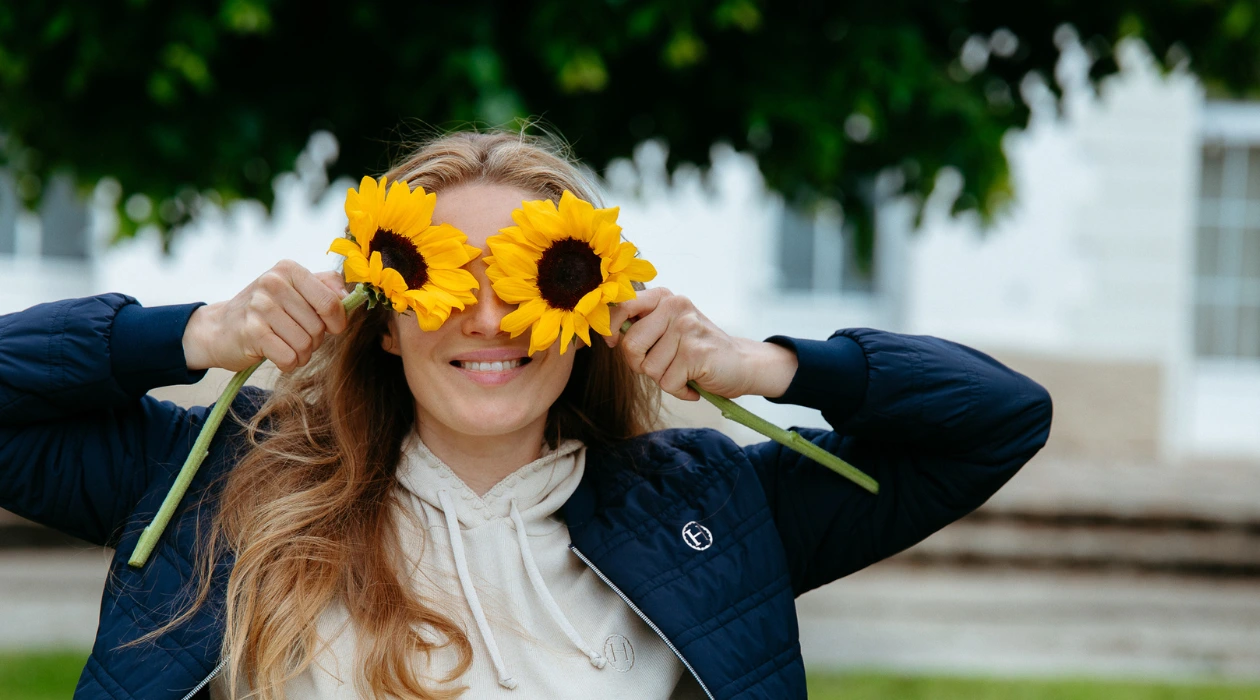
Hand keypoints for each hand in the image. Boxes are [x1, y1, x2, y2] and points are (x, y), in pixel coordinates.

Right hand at [183, 260, 348, 372]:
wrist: (218, 329)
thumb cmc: (266, 312)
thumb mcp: (294, 291)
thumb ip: (325, 287)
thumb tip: (350, 296)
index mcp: (289, 269)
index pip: (332, 301)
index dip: (337, 322)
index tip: (330, 328)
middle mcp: (273, 282)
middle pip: (319, 327)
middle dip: (314, 340)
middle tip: (295, 336)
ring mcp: (260, 306)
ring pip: (306, 344)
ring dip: (301, 353)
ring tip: (284, 344)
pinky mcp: (251, 331)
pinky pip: (289, 358)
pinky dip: (287, 363)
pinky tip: (274, 354)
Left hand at [605, 288, 797, 400]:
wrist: (742, 363)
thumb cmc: (698, 350)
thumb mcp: (669, 328)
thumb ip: (642, 325)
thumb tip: (608, 334)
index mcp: (665, 298)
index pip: (623, 306)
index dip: (611, 329)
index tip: (614, 343)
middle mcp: (676, 307)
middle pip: (631, 344)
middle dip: (639, 364)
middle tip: (660, 367)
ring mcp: (687, 328)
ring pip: (649, 368)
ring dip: (664, 378)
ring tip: (683, 371)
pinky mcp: (696, 352)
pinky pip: (668, 382)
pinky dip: (679, 390)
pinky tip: (693, 381)